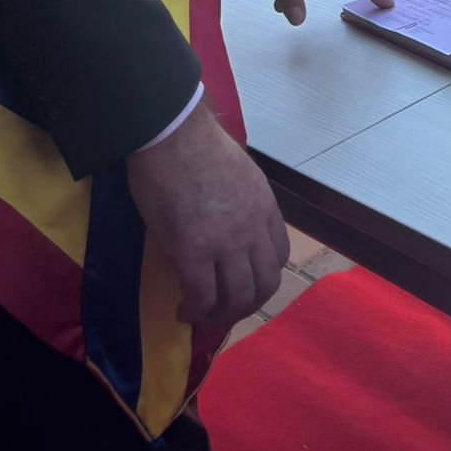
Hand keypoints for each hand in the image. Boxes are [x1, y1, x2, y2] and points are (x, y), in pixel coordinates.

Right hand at [125, 102, 287, 333]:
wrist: (171, 133)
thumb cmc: (197, 144)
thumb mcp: (238, 173)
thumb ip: (241, 202)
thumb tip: (227, 223)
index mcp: (264, 207)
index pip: (279, 255)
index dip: (264, 276)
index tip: (245, 282)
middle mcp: (252, 229)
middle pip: (265, 284)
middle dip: (247, 305)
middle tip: (226, 311)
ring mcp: (226, 243)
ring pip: (237, 297)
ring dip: (222, 316)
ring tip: (204, 317)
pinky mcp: (193, 252)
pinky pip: (201, 297)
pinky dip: (194, 312)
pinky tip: (183, 312)